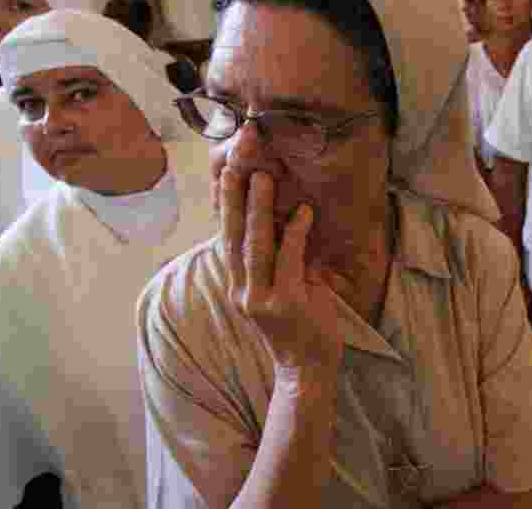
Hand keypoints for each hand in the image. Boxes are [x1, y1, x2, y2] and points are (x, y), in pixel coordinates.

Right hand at [221, 168, 342, 382]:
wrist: (307, 368)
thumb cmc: (298, 323)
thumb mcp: (279, 287)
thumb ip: (275, 258)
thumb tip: (281, 214)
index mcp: (239, 284)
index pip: (226, 237)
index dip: (225, 205)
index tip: (224, 172)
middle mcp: (242, 290)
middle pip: (233, 236)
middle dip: (233, 199)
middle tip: (235, 164)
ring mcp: (261, 299)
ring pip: (255, 246)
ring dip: (259, 209)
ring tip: (263, 178)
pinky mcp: (285, 304)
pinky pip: (289, 261)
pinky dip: (296, 234)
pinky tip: (304, 213)